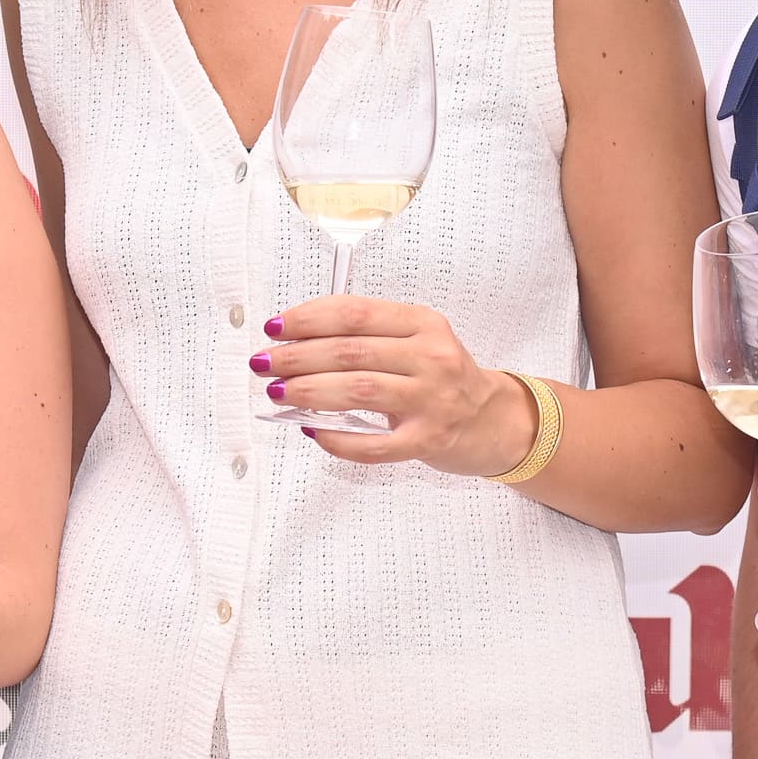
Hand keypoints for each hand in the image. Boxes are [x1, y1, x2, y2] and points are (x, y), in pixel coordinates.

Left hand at [255, 294, 537, 476]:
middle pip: (350, 351)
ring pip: (357, 391)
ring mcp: (432, 401)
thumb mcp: (417, 342)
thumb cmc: (443, 379)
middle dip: (297, 357)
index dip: (308, 318)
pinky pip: (373, 445)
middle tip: (264, 363)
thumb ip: (369, 338)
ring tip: (279, 392)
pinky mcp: (428, 441)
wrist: (493, 420)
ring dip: (309, 391)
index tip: (275, 327)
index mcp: (423, 324)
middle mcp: (431, 357)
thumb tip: (297, 344)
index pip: (356, 313)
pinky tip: (313, 431)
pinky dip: (337, 439)